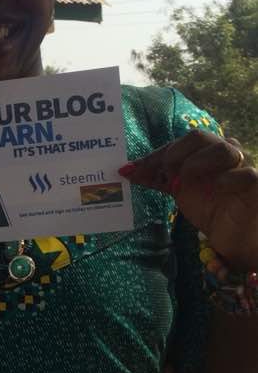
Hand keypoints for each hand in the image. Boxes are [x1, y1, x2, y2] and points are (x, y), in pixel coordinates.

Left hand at [121, 131, 257, 269]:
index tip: (130, 169)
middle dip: (176, 152)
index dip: (153, 156)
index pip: (177, 145)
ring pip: (225, 148)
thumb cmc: (212, 209)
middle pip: (200, 137)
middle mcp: (223, 156)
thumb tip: (127, 171)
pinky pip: (246, 174)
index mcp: (203, 154)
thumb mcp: (180, 192)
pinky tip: (216, 188)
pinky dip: (228, 178)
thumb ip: (158, 179)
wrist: (239, 235)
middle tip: (164, 173)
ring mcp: (242, 168)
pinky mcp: (256, 185)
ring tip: (184, 180)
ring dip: (198, 161)